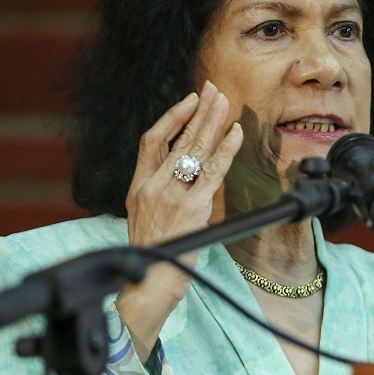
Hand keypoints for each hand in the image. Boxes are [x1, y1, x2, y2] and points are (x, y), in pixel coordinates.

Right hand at [116, 80, 242, 360]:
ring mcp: (171, 196)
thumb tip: (181, 174)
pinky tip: (236, 133)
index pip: (151, 141)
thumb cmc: (152, 257)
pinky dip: (226, 149)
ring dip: (212, 123)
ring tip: (225, 103)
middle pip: (177, 139)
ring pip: (195, 150)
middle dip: (198, 112)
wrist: (148, 284)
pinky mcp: (193, 208)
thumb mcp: (145, 219)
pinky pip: (213, 171)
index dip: (171, 118)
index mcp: (137, 187)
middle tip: (213, 90)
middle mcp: (152, 187)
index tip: (189, 101)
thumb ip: (158, 194)